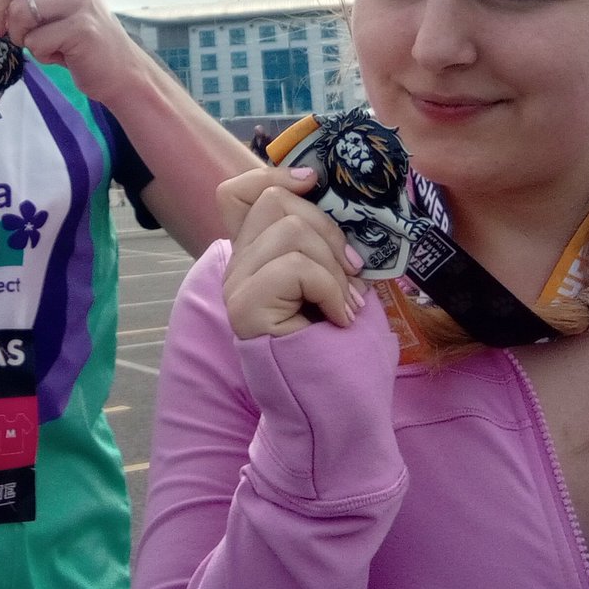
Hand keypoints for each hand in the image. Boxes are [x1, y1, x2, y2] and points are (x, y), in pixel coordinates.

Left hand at [0, 0, 139, 105]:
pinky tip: (61, 55)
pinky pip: (36, 41)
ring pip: (20, 13)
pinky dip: (41, 54)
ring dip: (23, 38)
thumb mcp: (45, 14)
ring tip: (43, 44)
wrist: (119, 70)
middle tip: (0, 34)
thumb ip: (14, 2)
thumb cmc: (76, 42)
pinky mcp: (82, 27)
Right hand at [220, 166, 365, 339]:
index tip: (315, 183)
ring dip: (334, 266)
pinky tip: (337, 319)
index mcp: (257, 256)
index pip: (237, 193)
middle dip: (328, 229)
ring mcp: (237, 286)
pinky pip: (295, 268)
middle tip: (352, 274)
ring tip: (346, 304)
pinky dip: (329, 289)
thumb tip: (341, 201)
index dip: (273, 174)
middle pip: (274, 200)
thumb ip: (325, 242)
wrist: (340, 414)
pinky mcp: (246, 308)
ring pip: (289, 231)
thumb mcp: (339, 281)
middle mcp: (238, 267)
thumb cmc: (345, 353)